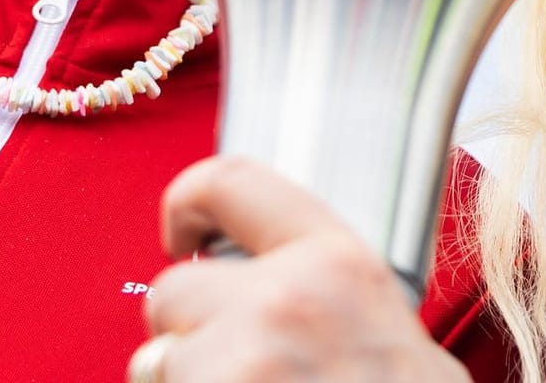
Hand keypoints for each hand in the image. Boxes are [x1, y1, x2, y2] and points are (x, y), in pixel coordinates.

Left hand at [129, 155, 469, 382]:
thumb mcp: (390, 330)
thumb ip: (331, 292)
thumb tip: (273, 279)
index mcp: (335, 263)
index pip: (230, 183)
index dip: (188, 202)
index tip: (180, 231)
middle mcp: (280, 301)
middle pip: (174, 290)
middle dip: (189, 332)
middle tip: (241, 371)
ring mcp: (236, 366)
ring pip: (155, 362)